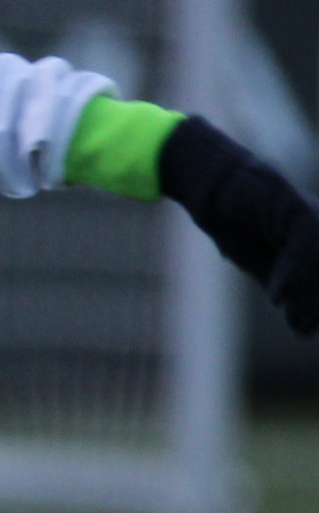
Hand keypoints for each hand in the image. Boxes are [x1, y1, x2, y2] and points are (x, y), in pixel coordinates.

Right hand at [158, 116, 318, 334]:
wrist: (205, 182)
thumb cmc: (230, 220)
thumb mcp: (260, 262)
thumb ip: (283, 287)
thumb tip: (305, 328)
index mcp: (314, 240)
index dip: (314, 300)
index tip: (305, 330)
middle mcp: (317, 224)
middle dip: (316, 300)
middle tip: (304, 329)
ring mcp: (306, 212)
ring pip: (317, 255)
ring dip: (308, 291)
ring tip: (298, 322)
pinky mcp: (289, 202)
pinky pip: (302, 237)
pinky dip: (293, 268)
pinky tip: (277, 294)